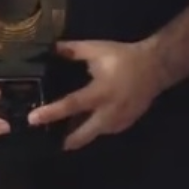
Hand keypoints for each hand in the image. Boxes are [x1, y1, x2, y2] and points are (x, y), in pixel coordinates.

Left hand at [28, 39, 162, 150]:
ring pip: (94, 134)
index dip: (51, 112)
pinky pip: (105, 130)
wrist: (154, 67)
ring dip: (80, 134)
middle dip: (66, 139)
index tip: (33, 119)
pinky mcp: (125, 124)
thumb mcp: (97, 49)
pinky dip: (94, 128)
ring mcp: (118, 121)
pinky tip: (87, 122)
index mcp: (99, 92)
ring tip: (64, 132)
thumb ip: (74, 50)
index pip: (71, 105)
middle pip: (83, 134)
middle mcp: (108, 111)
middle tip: (50, 140)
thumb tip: (52, 48)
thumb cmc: (123, 57)